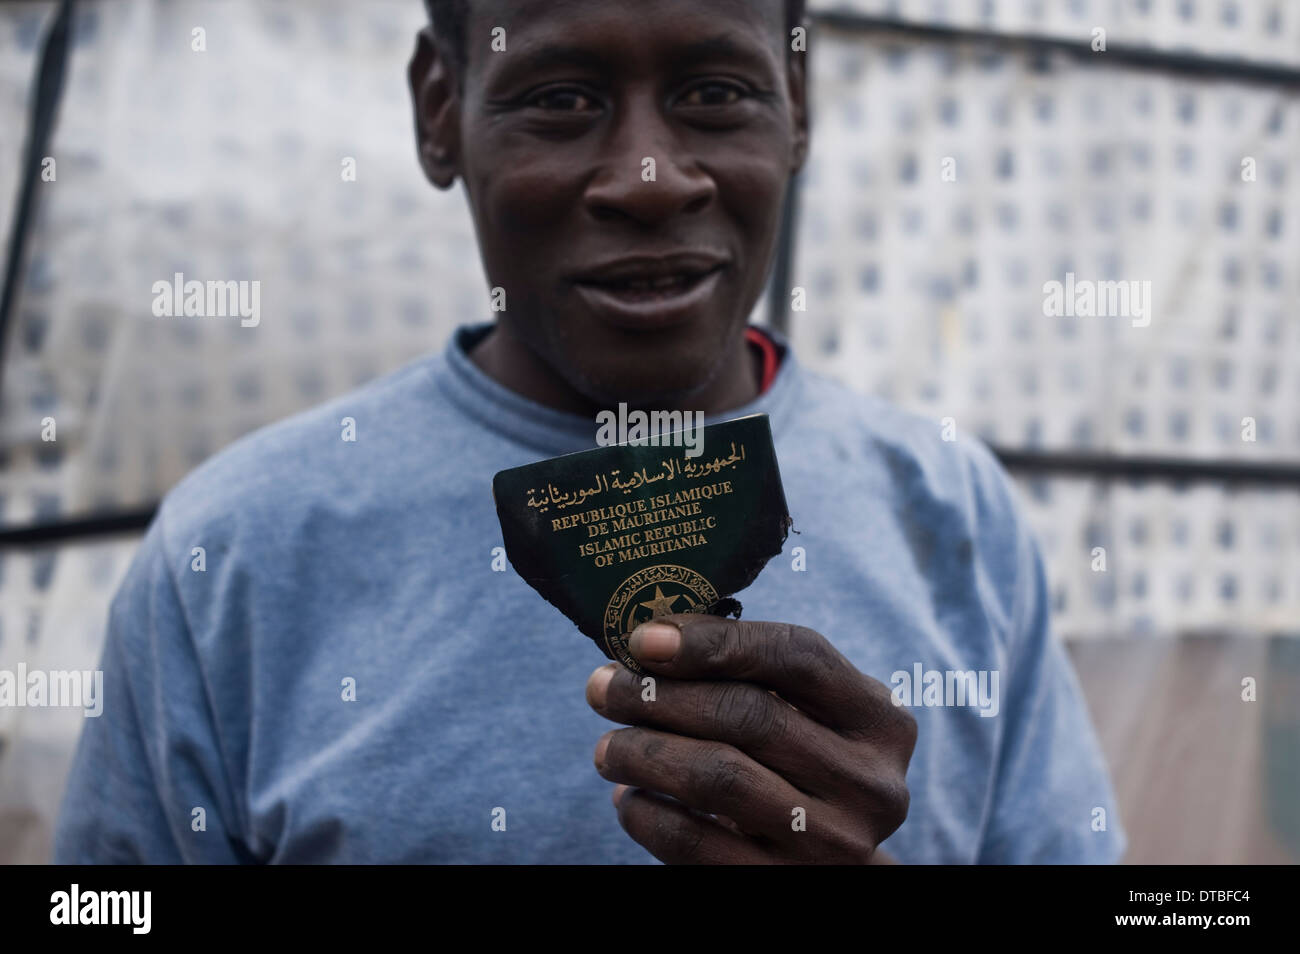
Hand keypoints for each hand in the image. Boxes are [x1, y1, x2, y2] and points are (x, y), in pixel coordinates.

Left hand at [585, 614, 916, 863]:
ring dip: (644, 752)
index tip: (642, 639)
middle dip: (660, 696)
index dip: (715, 641)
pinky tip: (629, 797)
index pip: (798, 655)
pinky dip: (648, 814)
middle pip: (750, 714)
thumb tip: (653, 640)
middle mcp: (871, 782)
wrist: (832, 873)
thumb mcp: (808, 718)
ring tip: (607, 746)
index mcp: (880, 721)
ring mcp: (834, 842)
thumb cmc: (803, 770)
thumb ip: (755, 674)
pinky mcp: (785, 886)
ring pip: (718, 777)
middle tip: (603, 688)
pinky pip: (696, 842)